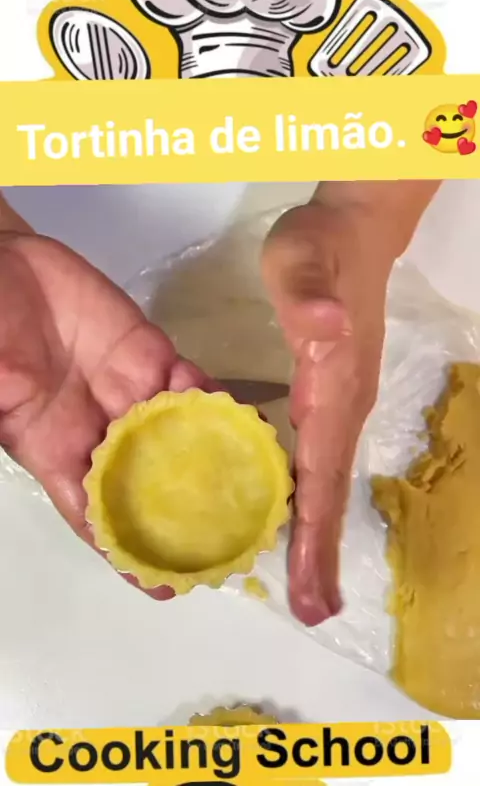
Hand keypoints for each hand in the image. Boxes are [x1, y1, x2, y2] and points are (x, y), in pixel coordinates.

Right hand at [0, 231, 217, 597]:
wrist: (8, 263)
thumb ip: (15, 417)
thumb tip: (49, 462)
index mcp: (56, 451)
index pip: (96, 515)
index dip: (127, 552)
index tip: (164, 587)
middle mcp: (101, 431)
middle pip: (151, 484)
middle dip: (187, 515)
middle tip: (234, 544)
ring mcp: (131, 392)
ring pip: (180, 437)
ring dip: (215, 464)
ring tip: (258, 493)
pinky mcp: (152, 354)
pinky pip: (189, 385)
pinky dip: (214, 404)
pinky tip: (242, 426)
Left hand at [262, 197, 397, 625]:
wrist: (355, 232)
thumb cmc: (321, 246)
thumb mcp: (303, 258)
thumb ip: (310, 293)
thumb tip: (325, 328)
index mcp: (332, 388)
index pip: (323, 473)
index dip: (317, 534)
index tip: (313, 591)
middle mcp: (343, 407)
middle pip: (330, 491)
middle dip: (322, 553)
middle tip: (312, 610)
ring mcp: (340, 403)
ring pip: (325, 481)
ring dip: (317, 533)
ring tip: (306, 585)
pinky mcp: (329, 393)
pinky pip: (316, 459)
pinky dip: (307, 497)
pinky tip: (287, 517)